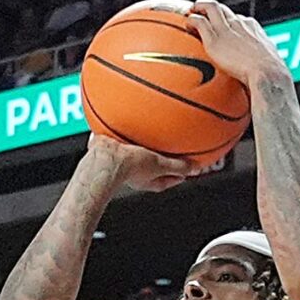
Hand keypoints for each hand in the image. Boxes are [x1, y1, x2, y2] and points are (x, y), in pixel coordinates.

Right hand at [87, 137, 208, 195]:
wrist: (106, 158)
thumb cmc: (128, 166)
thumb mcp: (160, 165)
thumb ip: (178, 166)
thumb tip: (194, 169)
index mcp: (148, 180)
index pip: (167, 181)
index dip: (179, 176)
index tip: (188, 169)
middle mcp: (136, 172)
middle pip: (154, 166)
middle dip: (163, 159)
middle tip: (172, 151)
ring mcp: (124, 160)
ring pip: (139, 151)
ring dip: (146, 144)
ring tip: (152, 131)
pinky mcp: (115, 148)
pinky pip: (126, 137)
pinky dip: (130, 130)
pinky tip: (133, 119)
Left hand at [185, 0, 290, 92]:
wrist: (267, 73)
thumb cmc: (269, 77)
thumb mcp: (266, 69)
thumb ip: (259, 73)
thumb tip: (259, 90)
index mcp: (253, 29)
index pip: (239, 20)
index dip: (229, 21)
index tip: (222, 27)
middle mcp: (240, 24)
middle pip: (224, 10)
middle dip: (212, 9)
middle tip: (201, 11)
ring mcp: (227, 29)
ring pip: (211, 8)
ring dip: (199, 6)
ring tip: (191, 11)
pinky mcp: (215, 39)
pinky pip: (200, 22)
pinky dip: (192, 21)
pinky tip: (186, 25)